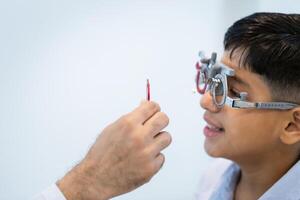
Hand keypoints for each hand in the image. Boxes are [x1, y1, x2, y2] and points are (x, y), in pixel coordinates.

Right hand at [57, 100, 171, 199]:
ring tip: (147, 145)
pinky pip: (161, 157)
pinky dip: (154, 157)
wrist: (96, 179)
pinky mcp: (151, 168)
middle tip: (154, 126)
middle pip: (163, 119)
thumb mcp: (113, 129)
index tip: (153, 112)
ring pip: (166, 137)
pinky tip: (142, 159)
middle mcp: (139, 137)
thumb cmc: (102, 154)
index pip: (152, 106)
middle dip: (160, 120)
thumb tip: (144, 106)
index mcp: (128, 124)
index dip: (153, 108)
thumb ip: (131, 118)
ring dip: (158, 140)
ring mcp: (146, 153)